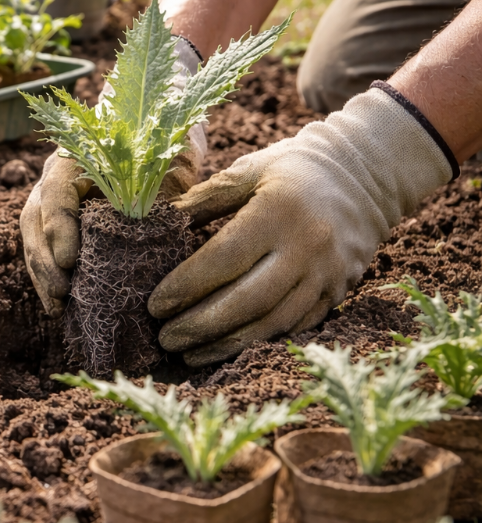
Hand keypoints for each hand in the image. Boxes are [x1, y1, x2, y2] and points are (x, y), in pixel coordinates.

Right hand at [20, 37, 205, 315]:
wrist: (157, 118)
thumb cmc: (165, 139)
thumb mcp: (171, 161)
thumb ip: (165, 190)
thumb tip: (166, 235)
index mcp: (78, 152)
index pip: (56, 190)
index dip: (59, 227)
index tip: (71, 261)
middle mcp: (56, 173)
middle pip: (34, 217)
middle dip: (44, 260)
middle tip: (61, 295)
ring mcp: (53, 194)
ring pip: (33, 234)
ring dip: (41, 273)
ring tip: (57, 307)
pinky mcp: (60, 216)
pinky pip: (44, 245)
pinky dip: (48, 273)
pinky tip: (59, 303)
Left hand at [149, 86, 453, 365]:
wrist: (369, 173)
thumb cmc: (294, 168)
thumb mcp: (248, 170)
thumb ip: (203, 199)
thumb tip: (158, 224)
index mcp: (278, 211)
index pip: (224, 259)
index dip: (186, 286)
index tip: (154, 305)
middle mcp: (307, 247)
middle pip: (247, 301)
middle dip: (200, 325)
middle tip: (164, 338)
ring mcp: (326, 274)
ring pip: (272, 322)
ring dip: (226, 344)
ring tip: (188, 354)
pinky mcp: (338, 292)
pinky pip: (295, 326)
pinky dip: (258, 341)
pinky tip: (227, 348)